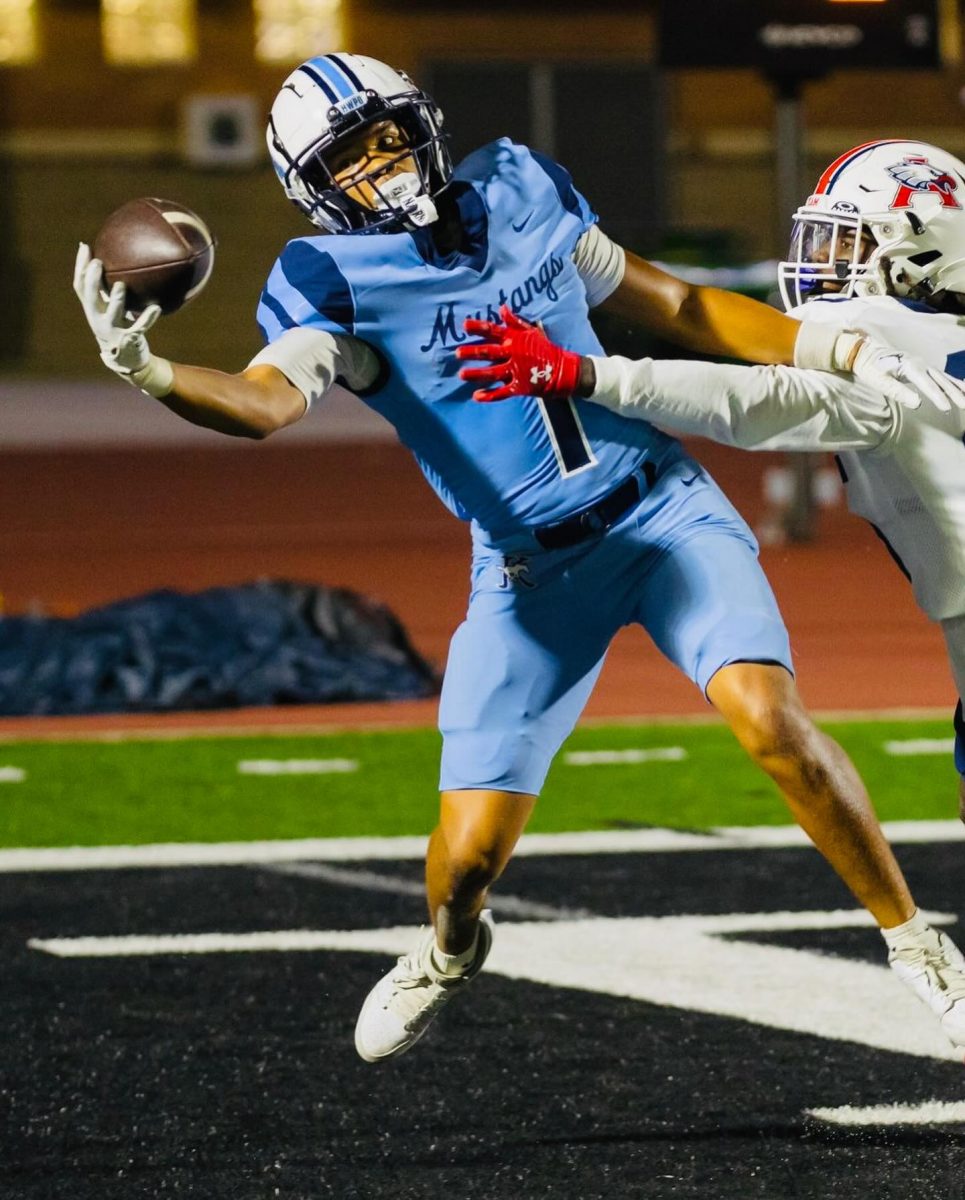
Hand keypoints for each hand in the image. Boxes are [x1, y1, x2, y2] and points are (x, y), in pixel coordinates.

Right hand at [72, 243, 172, 395]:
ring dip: (116, 299)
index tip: (86, 248)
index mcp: (93, 308)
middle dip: (92, 280)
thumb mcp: (109, 307)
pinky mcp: (129, 339)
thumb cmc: (118, 325)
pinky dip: (148, 317)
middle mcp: (98, 319)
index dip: (80, 267)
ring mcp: (113, 330)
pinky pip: (140, 326)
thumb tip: (113, 261)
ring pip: (113, 313)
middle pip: (90, 298)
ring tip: (121, 286)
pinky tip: (156, 307)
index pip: (80, 286)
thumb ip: (107, 287)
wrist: (127, 358)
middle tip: (97, 263)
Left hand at [456, 304, 582, 401]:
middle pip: (489, 352)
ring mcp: (516, 371)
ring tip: (461, 375)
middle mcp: (513, 354)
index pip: (493, 331)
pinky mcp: (520, 386)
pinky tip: (476, 396)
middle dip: (472, 352)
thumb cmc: (545, 349)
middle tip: (457, 353)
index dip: (478, 327)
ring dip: (476, 373)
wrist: (563, 370)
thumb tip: (501, 307)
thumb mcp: (531, 331)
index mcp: (514, 340)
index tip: (464, 326)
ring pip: (492, 372)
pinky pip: (502, 392)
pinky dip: (490, 395)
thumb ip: (515, 321)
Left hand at [850, 337, 964, 412]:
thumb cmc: (871, 368)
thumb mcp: (880, 381)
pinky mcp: (923, 368)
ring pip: (944, 377)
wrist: (866, 354)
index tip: (947, 409)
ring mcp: (923, 365)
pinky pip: (941, 376)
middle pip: (940, 380)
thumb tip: (918, 404)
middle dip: (954, 393)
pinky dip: (952, 382)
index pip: (927, 384)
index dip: (937, 397)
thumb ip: (899, 392)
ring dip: (957, 388)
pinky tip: (962, 388)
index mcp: (910, 366)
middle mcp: (921, 363)